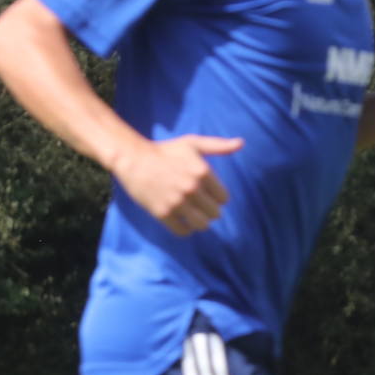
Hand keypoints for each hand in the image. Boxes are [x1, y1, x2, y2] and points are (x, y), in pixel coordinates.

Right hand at [111, 134, 243, 235]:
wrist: (133, 158)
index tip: (207, 193)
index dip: (217, 197)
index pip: (224, 198)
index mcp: (202, 172)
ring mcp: (177, 202)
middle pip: (215, 214)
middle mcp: (191, 188)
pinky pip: (183, 232)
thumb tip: (241, 143)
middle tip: (198, 204)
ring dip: (199, 221)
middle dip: (209, 210)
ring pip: (202, 225)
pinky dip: (185, 229)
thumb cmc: (166, 151)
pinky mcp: (162, 213)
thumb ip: (218, 146)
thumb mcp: (193, 144)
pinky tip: (182, 220)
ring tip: (192, 214)